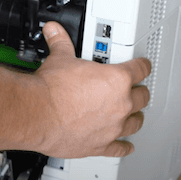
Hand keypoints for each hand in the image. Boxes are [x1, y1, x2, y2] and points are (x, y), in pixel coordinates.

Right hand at [33, 22, 150, 157]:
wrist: (38, 114)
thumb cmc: (51, 89)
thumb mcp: (60, 58)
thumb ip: (60, 43)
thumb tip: (55, 31)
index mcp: (116, 79)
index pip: (140, 69)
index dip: (142, 65)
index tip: (141, 66)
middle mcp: (120, 104)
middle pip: (142, 97)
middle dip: (139, 92)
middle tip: (135, 89)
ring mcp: (113, 126)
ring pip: (136, 122)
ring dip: (136, 118)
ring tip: (134, 115)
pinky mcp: (101, 145)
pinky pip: (120, 148)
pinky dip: (124, 147)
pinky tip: (126, 146)